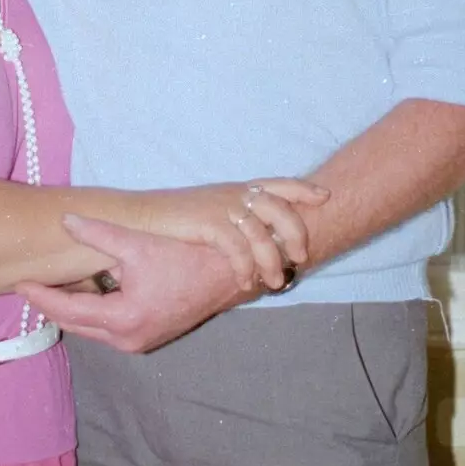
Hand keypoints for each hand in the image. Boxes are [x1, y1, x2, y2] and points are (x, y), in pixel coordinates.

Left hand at [18, 215, 268, 353]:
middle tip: (28, 284)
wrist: (230, 276)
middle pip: (75, 324)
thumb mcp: (139, 243)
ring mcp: (138, 342)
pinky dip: (91, 313)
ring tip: (47, 288)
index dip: (41, 295)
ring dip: (71, 310)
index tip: (19, 282)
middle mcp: (128, 339)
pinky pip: (107, 329)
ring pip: (91, 328)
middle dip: (51, 305)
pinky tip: (81, 293)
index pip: (68, 310)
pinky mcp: (146, 338)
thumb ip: (99, 233)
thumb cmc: (187, 257)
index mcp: (123, 318)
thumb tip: (65, 221)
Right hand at [143, 178, 327, 291]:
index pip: (280, 183)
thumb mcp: (211, 209)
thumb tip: (262, 238)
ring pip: (262, 235)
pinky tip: (245, 282)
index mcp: (237, 188)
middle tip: (300, 258)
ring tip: (275, 282)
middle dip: (296, 234)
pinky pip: (238, 249)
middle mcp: (234, 194)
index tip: (325, 197)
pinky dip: (245, 268)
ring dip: (272, 262)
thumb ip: (237, 216)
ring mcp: (221, 207)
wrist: (140, 217)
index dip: (303, 189)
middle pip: (280, 208)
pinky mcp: (208, 224)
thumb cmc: (175, 219)